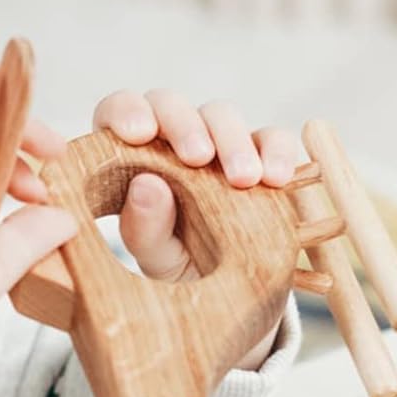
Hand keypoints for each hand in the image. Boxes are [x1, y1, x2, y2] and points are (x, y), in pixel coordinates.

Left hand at [92, 90, 302, 370]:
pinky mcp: (260, 152)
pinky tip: (276, 179)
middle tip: (198, 158)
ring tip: (244, 180)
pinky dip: (277, 151)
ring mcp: (217, 141)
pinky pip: (273, 138)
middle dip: (185, 126)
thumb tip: (146, 185)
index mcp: (129, 154)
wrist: (223, 290)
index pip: (119, 112)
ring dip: (233, 141)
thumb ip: (143, 228)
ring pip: (221, 115)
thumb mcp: (154, 256)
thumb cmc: (173, 264)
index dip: (127, 112)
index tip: (138, 133)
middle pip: (171, 106)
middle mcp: (170, 138)